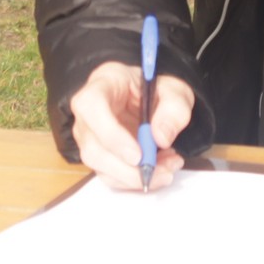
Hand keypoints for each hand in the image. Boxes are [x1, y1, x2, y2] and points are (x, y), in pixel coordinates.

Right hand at [68, 61, 194, 191]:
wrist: (153, 99)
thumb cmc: (157, 90)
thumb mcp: (175, 91)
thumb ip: (174, 110)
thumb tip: (161, 137)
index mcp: (103, 83)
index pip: (91, 107)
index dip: (111, 135)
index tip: (137, 155)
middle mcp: (88, 112)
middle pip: (92, 146)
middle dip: (126, 168)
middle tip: (160, 170)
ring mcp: (90, 135)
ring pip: (99, 166)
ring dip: (134, 176)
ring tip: (167, 168)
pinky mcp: (98, 154)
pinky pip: (110, 175)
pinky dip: (135, 179)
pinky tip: (159, 170)